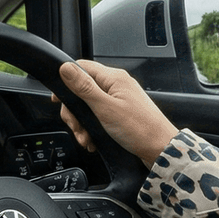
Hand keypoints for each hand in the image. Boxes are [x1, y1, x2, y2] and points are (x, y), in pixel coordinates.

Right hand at [54, 58, 180, 165]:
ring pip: (88, 106)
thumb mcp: (105, 108)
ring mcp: (119, 99)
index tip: (58, 99)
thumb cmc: (140, 129)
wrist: (161, 150)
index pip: (81, 68)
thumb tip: (65, 67)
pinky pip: (98, 116)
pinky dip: (92, 128)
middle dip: (74, 111)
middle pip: (82, 90)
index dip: (66, 82)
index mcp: (114, 78)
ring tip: (86, 139)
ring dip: (83, 124)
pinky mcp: (120, 113)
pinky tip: (93, 140)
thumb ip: (84, 87)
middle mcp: (116, 85)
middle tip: (76, 127)